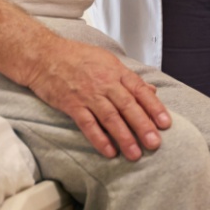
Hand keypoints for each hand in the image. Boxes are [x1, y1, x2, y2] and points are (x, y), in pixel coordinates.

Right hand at [22, 35, 171, 159]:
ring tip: (135, 154)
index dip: (154, 107)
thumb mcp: (107, 60)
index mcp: (116, 71)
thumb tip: (151, 91)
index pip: (140, 90)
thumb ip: (128, 78)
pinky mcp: (71, 105)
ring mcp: (88, 94)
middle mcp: (104, 82)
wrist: (44, 55)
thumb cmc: (76, 56)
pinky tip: (109, 151)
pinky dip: (99, 139)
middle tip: (155, 143)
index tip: (166, 123)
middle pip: (128, 106)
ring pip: (110, 118)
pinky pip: (88, 124)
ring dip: (124, 137)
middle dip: (143, 126)